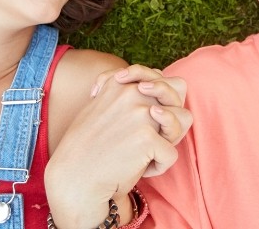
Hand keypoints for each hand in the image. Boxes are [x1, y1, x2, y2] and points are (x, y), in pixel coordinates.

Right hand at [45, 65, 190, 226]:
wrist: (75, 179)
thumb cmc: (87, 148)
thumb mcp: (100, 108)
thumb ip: (125, 94)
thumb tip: (158, 82)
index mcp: (121, 84)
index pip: (163, 79)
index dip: (162, 100)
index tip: (143, 119)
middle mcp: (133, 92)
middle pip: (179, 94)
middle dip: (172, 115)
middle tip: (147, 136)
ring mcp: (141, 114)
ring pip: (183, 120)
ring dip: (169, 139)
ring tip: (146, 152)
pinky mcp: (147, 138)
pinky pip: (171, 154)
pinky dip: (158, 166)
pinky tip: (136, 169)